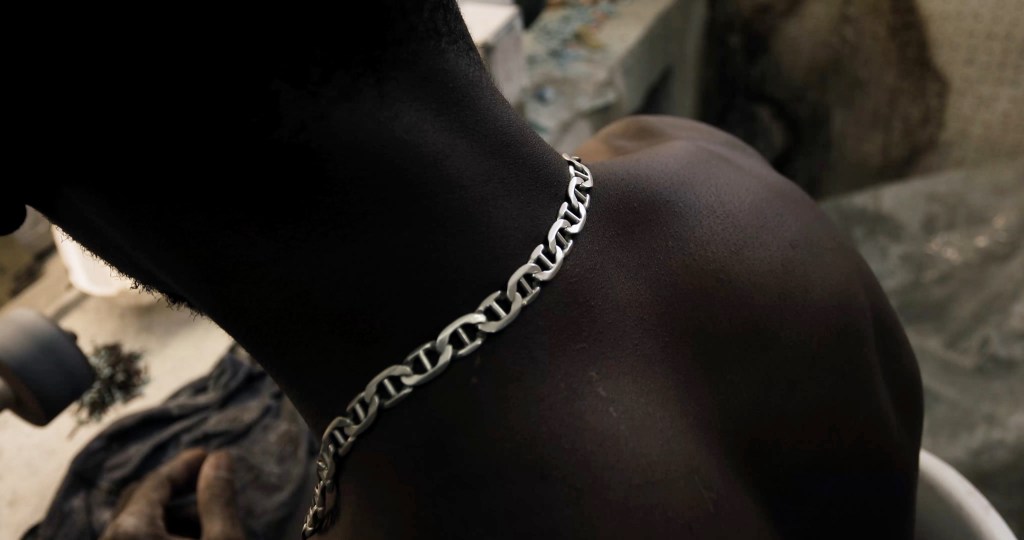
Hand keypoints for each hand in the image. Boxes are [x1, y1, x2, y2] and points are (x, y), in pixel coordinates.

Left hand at [100, 448, 244, 539]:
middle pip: (139, 502)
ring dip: (172, 518)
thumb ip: (218, 499)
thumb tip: (220, 458)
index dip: (184, 465)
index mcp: (131, 529)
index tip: (208, 454)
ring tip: (207, 523)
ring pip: (137, 527)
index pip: (155, 482)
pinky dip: (159, 536)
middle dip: (176, 491)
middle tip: (208, 482)